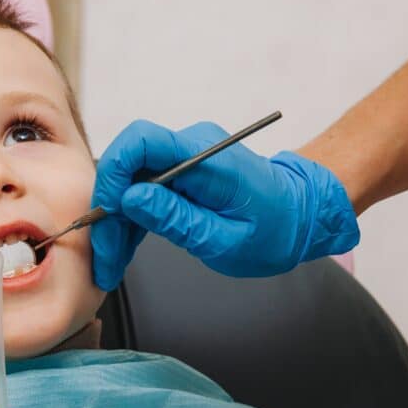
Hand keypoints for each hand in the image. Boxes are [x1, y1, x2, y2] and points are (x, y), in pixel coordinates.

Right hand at [90, 120, 359, 288]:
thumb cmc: (275, 230)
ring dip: (116, 222)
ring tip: (111, 266)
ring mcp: (184, 159)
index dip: (114, 174)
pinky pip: (144, 190)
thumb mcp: (227, 239)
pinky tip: (124, 249)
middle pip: (128, 167)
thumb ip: (178, 219)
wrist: (302, 215)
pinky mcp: (180, 174)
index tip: (107, 216)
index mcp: (207, 159)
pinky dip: (131, 220)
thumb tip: (130, 199)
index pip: (142, 141)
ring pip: (130, 183)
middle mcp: (190, 148)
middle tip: (105, 260)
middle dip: (108, 212)